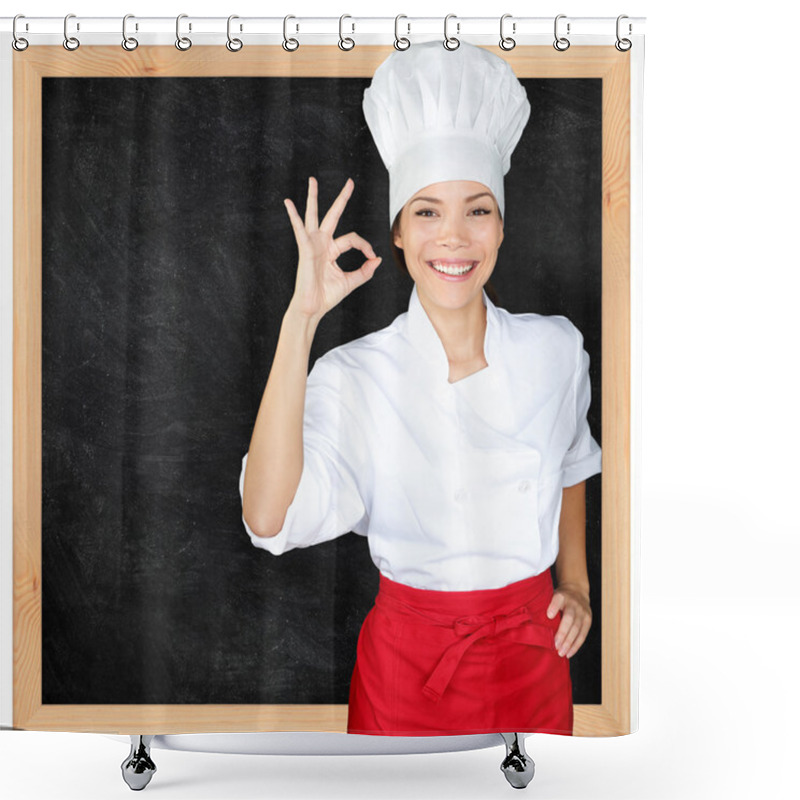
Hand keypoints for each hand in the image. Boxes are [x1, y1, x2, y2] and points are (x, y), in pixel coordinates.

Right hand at [283, 176, 381, 321]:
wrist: (313, 308)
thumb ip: (365, 271)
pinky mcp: (305, 249)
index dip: (365, 245)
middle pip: (333, 215)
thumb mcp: (351, 281)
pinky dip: (294, 216)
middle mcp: (322, 243)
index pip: (353, 239)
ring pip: (314, 216)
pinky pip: (299, 229)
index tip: (372, 257)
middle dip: (342, 198)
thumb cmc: (327, 296)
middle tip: (350, 181)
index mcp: (332, 250)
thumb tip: (378, 260)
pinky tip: (288, 203)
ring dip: (313, 197)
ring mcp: (312, 244)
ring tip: (312, 180)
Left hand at [546, 583, 591, 658]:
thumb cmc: (559, 599)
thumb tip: (532, 624)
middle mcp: (574, 603)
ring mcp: (583, 612)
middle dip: (562, 633)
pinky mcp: (588, 620)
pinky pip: (583, 635)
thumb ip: (545, 606)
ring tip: (561, 653)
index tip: (549, 615)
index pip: (558, 599)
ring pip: (577, 629)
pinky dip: (576, 645)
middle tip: (555, 645)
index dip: (554, 607)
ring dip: (569, 643)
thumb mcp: (551, 596)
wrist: (577, 591)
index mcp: (562, 596)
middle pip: (569, 619)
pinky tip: (569, 653)